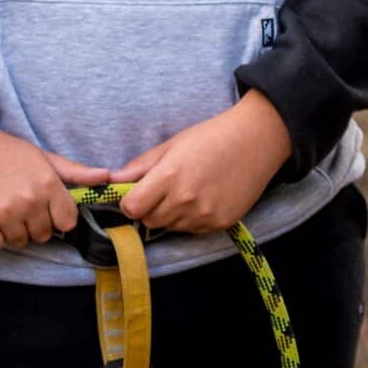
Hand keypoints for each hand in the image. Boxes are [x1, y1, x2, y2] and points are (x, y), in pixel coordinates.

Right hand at [0, 120, 112, 251]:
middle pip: (42, 235)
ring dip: (11, 230)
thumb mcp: (41, 156)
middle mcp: (30, 200)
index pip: (67, 222)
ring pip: (20, 241)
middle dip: (31, 224)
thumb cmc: (3, 150)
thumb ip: (74, 171)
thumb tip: (106, 177)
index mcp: (48, 184)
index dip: (54, 217)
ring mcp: (5, 213)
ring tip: (0, 206)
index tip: (41, 206)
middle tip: (15, 203)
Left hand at [113, 92, 292, 233]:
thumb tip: (113, 179)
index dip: (129, 202)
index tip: (135, 194)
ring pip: (171, 227)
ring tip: (185, 192)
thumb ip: (140, 166)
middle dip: (149, 209)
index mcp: (169, 177)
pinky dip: (191, 220)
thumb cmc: (208, 137)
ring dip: (170, 215)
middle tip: (162, 190)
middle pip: (150, 220)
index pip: (132, 208)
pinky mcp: (222, 223)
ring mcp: (205, 215)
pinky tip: (202, 199)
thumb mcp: (170, 146)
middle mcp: (185, 200)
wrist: (254, 142)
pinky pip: (193, 230)